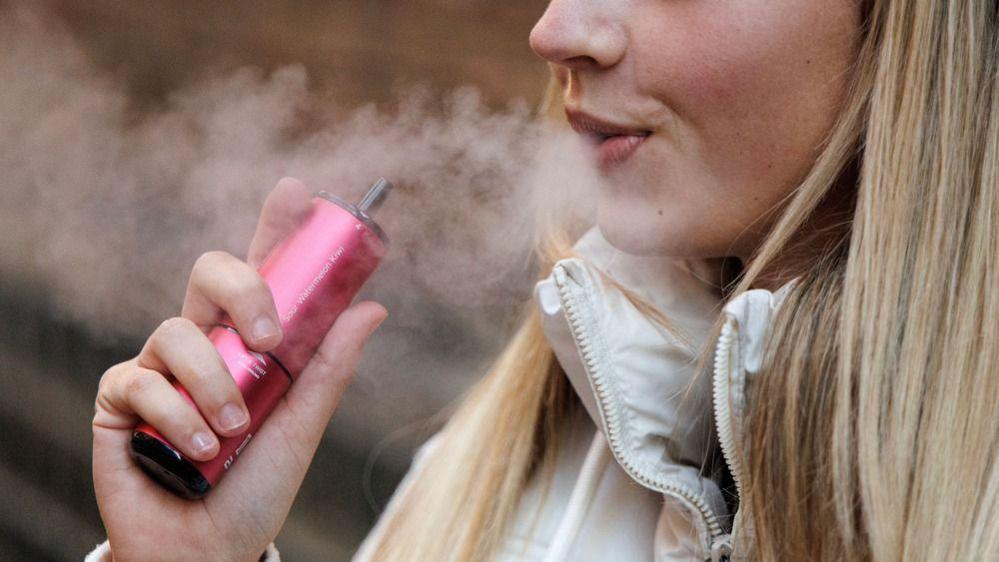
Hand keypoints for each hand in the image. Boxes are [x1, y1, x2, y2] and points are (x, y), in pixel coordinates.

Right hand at [92, 178, 386, 561]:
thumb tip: (372, 307)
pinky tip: (200, 448)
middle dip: (243, 290)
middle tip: (269, 339)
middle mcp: (205, 341)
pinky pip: (140, 379)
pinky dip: (177, 415)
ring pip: (177, 330)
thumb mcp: (303, 425)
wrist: (208, 549)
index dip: (276, 225)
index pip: (262, 270)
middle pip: (211, 270)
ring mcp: (159, 366)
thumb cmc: (256, 486)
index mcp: (250, 340)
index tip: (298, 192)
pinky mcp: (120, 398)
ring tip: (234, 431)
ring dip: (214, 384)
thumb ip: (329, 367)